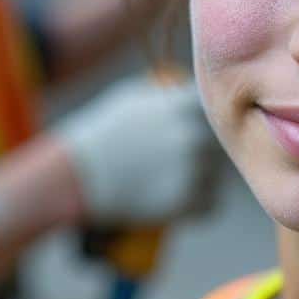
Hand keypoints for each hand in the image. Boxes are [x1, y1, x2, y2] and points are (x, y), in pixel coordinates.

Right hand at [56, 75, 219, 224]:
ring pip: (218, 175)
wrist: (77, 175)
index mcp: (183, 106)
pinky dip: (197, 206)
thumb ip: (171, 95)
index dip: (211, 119)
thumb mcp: (135, 98)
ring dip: (203, 180)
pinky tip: (175, 200)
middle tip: (180, 160)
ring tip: (169, 180)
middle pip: (221, 144)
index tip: (201, 127)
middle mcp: (193, 135)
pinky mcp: (186, 201)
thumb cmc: (104, 134)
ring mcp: (192, 169)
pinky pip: (211, 204)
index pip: (219, 108)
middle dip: (207, 152)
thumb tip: (195, 92)